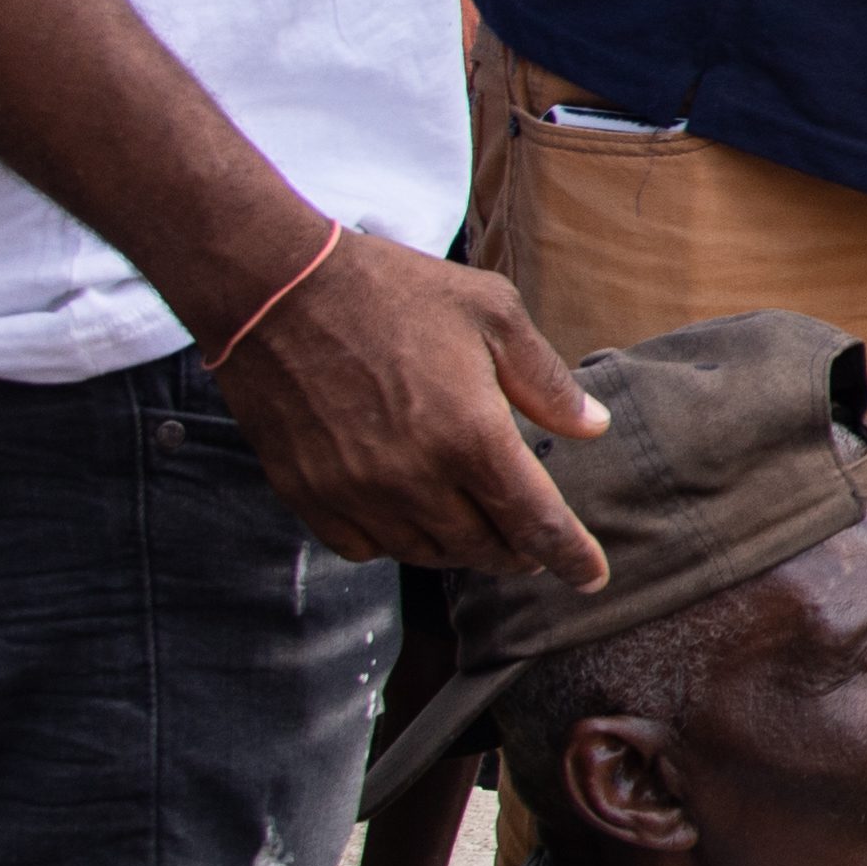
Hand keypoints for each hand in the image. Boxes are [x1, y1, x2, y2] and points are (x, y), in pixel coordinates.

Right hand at [207, 232, 606, 582]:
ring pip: (425, 553)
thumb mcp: (491, 311)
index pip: (536, 522)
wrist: (275, 289)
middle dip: (518, 553)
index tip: (592, 576)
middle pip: (482, 548)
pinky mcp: (308, 494)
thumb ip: (546, 379)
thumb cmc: (391, 290)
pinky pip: (364, 547)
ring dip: (460, 549)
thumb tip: (591, 426)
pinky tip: (410, 519)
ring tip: (478, 530)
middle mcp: (415, 479)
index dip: (571, 556)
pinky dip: (397, 543)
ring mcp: (357, 493)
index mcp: (471, 436)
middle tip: (532, 544)